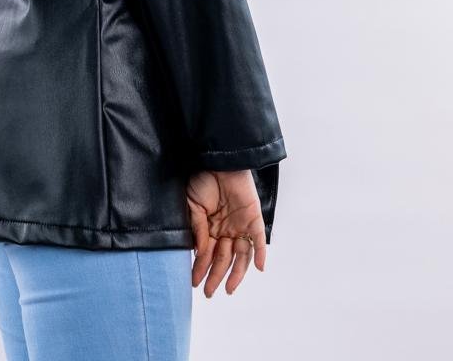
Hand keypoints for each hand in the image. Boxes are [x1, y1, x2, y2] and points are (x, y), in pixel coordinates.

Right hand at [185, 169, 266, 296]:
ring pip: (241, 255)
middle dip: (216, 276)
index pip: (208, 253)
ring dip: (236, 273)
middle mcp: (226, 230)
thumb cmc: (203, 179)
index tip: (194, 282)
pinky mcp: (253, 218)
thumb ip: (197, 229)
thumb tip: (198, 253)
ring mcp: (240, 225)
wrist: (218, 160)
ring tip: (229, 289)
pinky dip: (260, 253)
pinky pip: (258, 239)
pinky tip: (259, 268)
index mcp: (211, 227)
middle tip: (209, 292)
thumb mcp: (193, 206)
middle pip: (224, 258)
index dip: (201, 268)